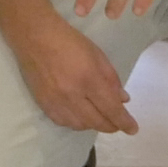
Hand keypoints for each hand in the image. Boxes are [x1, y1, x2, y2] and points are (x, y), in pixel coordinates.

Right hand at [0, 0, 135, 136]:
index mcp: (89, 78)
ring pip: (80, 125)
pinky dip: (75, 123)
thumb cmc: (69, 41)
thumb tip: (123, 100)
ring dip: (93, 124)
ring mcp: (55, 101)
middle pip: (96, 121)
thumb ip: (112, 79)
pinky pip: (62, 122)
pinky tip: (80, 116)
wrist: (34, 36)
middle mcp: (72, 94)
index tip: (133, 129)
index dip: (124, 122)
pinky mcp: (43, 103)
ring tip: (99, 118)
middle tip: (118, 125)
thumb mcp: (97, 55)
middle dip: (111, 126)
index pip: (111, 109)